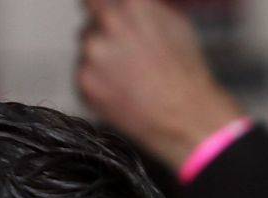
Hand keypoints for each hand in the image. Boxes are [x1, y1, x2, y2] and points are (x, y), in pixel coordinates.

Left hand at [75, 0, 244, 170]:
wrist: (183, 116)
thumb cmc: (184, 74)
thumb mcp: (174, 23)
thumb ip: (144, 9)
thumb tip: (127, 6)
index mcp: (130, 3)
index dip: (99, 7)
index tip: (99, 13)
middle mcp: (107, 23)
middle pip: (90, 23)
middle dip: (102, 36)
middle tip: (125, 57)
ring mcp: (92, 53)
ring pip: (86, 51)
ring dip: (100, 61)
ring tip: (128, 78)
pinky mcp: (83, 81)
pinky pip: (83, 77)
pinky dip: (97, 84)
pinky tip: (121, 91)